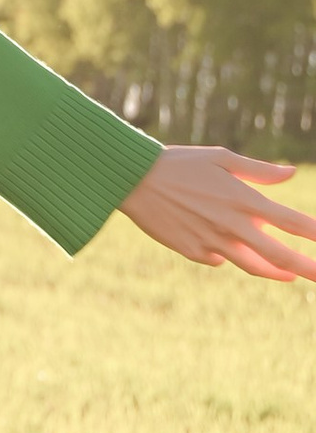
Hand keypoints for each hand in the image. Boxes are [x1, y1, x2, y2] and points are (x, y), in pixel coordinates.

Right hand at [120, 145, 315, 282]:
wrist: (134, 180)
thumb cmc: (181, 162)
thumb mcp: (221, 157)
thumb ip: (258, 171)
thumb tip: (291, 174)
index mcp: (242, 199)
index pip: (290, 221)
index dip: (314, 233)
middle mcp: (230, 224)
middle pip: (278, 254)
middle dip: (306, 267)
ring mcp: (211, 241)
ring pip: (252, 265)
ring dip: (276, 272)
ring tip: (292, 276)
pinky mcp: (191, 251)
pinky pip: (219, 258)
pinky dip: (227, 254)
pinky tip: (223, 244)